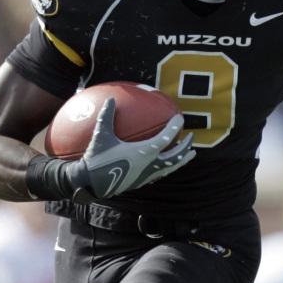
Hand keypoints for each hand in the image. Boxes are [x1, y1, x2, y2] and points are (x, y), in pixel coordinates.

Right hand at [70, 98, 194, 198]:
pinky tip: (167, 164)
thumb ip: (107, 116)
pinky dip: (168, 167)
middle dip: (185, 147)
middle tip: (191, 138)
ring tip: (190, 154)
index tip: (180, 119)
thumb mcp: (101, 135)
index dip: (174, 127)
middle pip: (174, 157)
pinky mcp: (141, 182)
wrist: (91, 184)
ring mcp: (146, 175)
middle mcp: (149, 165)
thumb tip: (110, 98)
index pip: (165, 139)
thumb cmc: (96, 158)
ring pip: (170, 168)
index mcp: (143, 153)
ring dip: (181, 160)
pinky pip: (160, 173)